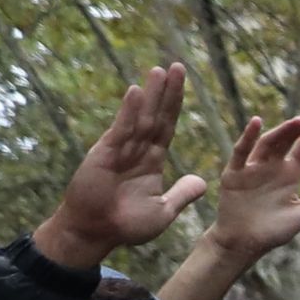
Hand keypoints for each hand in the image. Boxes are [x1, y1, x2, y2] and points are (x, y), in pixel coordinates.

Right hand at [36, 64, 206, 268]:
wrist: (97, 233)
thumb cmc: (126, 225)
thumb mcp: (164, 210)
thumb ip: (182, 193)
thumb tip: (203, 180)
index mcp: (152, 160)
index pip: (167, 127)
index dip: (176, 105)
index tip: (185, 84)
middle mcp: (136, 150)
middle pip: (156, 115)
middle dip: (168, 92)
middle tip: (178, 66)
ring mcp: (120, 149)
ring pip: (140, 117)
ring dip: (151, 94)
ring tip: (160, 70)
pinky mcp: (105, 154)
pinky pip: (121, 130)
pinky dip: (129, 112)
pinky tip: (137, 92)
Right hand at [204, 107, 299, 261]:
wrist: (245, 244)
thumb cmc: (274, 230)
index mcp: (290, 173)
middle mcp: (272, 166)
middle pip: (288, 140)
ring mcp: (253, 168)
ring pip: (268, 143)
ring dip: (283, 131)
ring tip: (299, 121)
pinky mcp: (234, 174)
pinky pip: (241, 152)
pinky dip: (248, 137)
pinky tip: (257, 123)